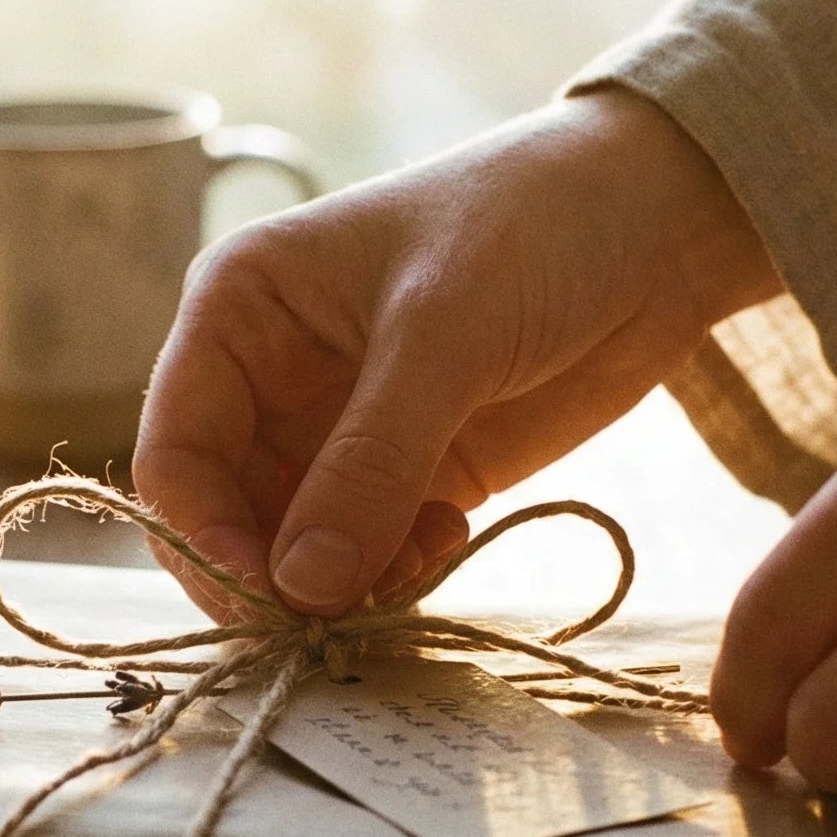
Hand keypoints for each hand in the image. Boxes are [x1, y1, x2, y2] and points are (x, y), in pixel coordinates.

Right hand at [134, 89, 780, 618]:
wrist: (661, 220)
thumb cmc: (533, 227)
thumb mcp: (442, 334)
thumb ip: (369, 463)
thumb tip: (299, 589)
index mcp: (240, 312)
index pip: (175, 454)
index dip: (204, 537)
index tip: (268, 599)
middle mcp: (271, 378)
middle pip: (224, 519)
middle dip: (273, 577)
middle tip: (340, 616)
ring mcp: (339, 432)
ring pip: (293, 552)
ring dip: (338, 585)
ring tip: (414, 565)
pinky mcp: (409, 471)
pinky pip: (365, 555)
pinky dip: (393, 575)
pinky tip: (447, 543)